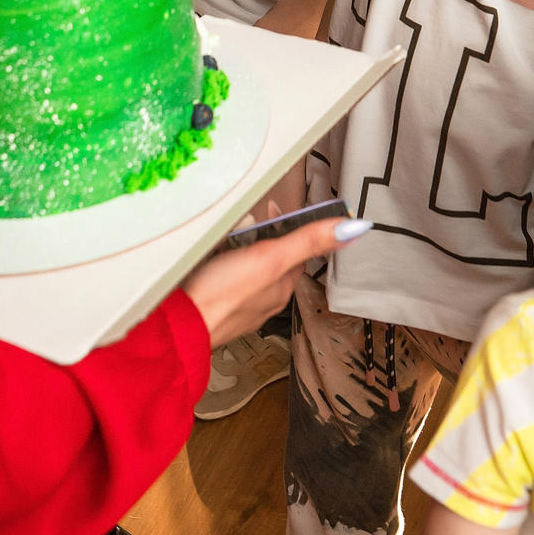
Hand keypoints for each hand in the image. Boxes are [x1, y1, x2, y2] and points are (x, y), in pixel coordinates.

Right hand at [181, 217, 369, 346]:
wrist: (178, 326)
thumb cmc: (221, 294)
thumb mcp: (270, 257)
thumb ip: (308, 241)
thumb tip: (354, 229)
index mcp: (282, 286)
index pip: (298, 252)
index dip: (292, 226)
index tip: (277, 208)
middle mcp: (265, 298)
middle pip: (274, 261)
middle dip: (265, 237)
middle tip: (249, 217)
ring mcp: (239, 304)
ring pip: (250, 271)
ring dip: (244, 251)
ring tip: (229, 233)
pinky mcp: (214, 305)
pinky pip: (226, 281)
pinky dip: (223, 266)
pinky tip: (211, 259)